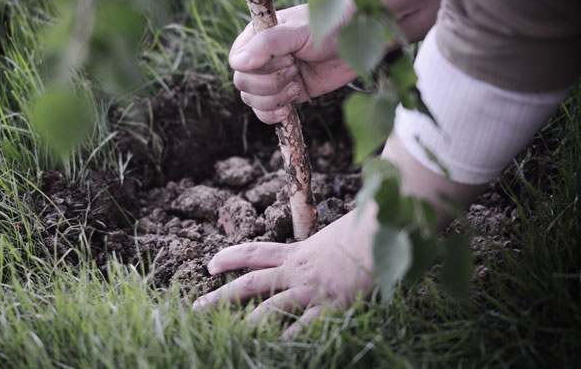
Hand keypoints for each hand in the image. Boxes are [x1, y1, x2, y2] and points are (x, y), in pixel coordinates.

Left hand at [192, 205, 377, 339]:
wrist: (383, 232)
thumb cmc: (364, 230)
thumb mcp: (333, 236)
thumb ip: (319, 246)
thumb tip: (322, 245)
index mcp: (297, 252)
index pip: (255, 251)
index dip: (231, 257)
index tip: (210, 264)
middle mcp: (297, 271)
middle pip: (250, 283)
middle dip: (221, 297)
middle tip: (197, 309)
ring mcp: (311, 290)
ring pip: (269, 308)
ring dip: (246, 323)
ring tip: (226, 335)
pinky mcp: (331, 307)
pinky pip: (303, 328)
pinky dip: (287, 340)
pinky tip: (272, 350)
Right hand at [230, 1, 357, 124]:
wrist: (356, 45)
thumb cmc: (329, 27)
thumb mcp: (298, 31)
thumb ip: (267, 44)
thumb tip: (239, 63)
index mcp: (257, 38)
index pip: (237, 62)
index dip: (258, 68)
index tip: (287, 59)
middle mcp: (261, 59)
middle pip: (243, 84)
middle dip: (269, 83)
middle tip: (295, 70)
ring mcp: (272, 79)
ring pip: (252, 101)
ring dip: (274, 98)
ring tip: (297, 85)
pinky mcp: (284, 96)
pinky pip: (264, 113)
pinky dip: (274, 115)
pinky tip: (289, 107)